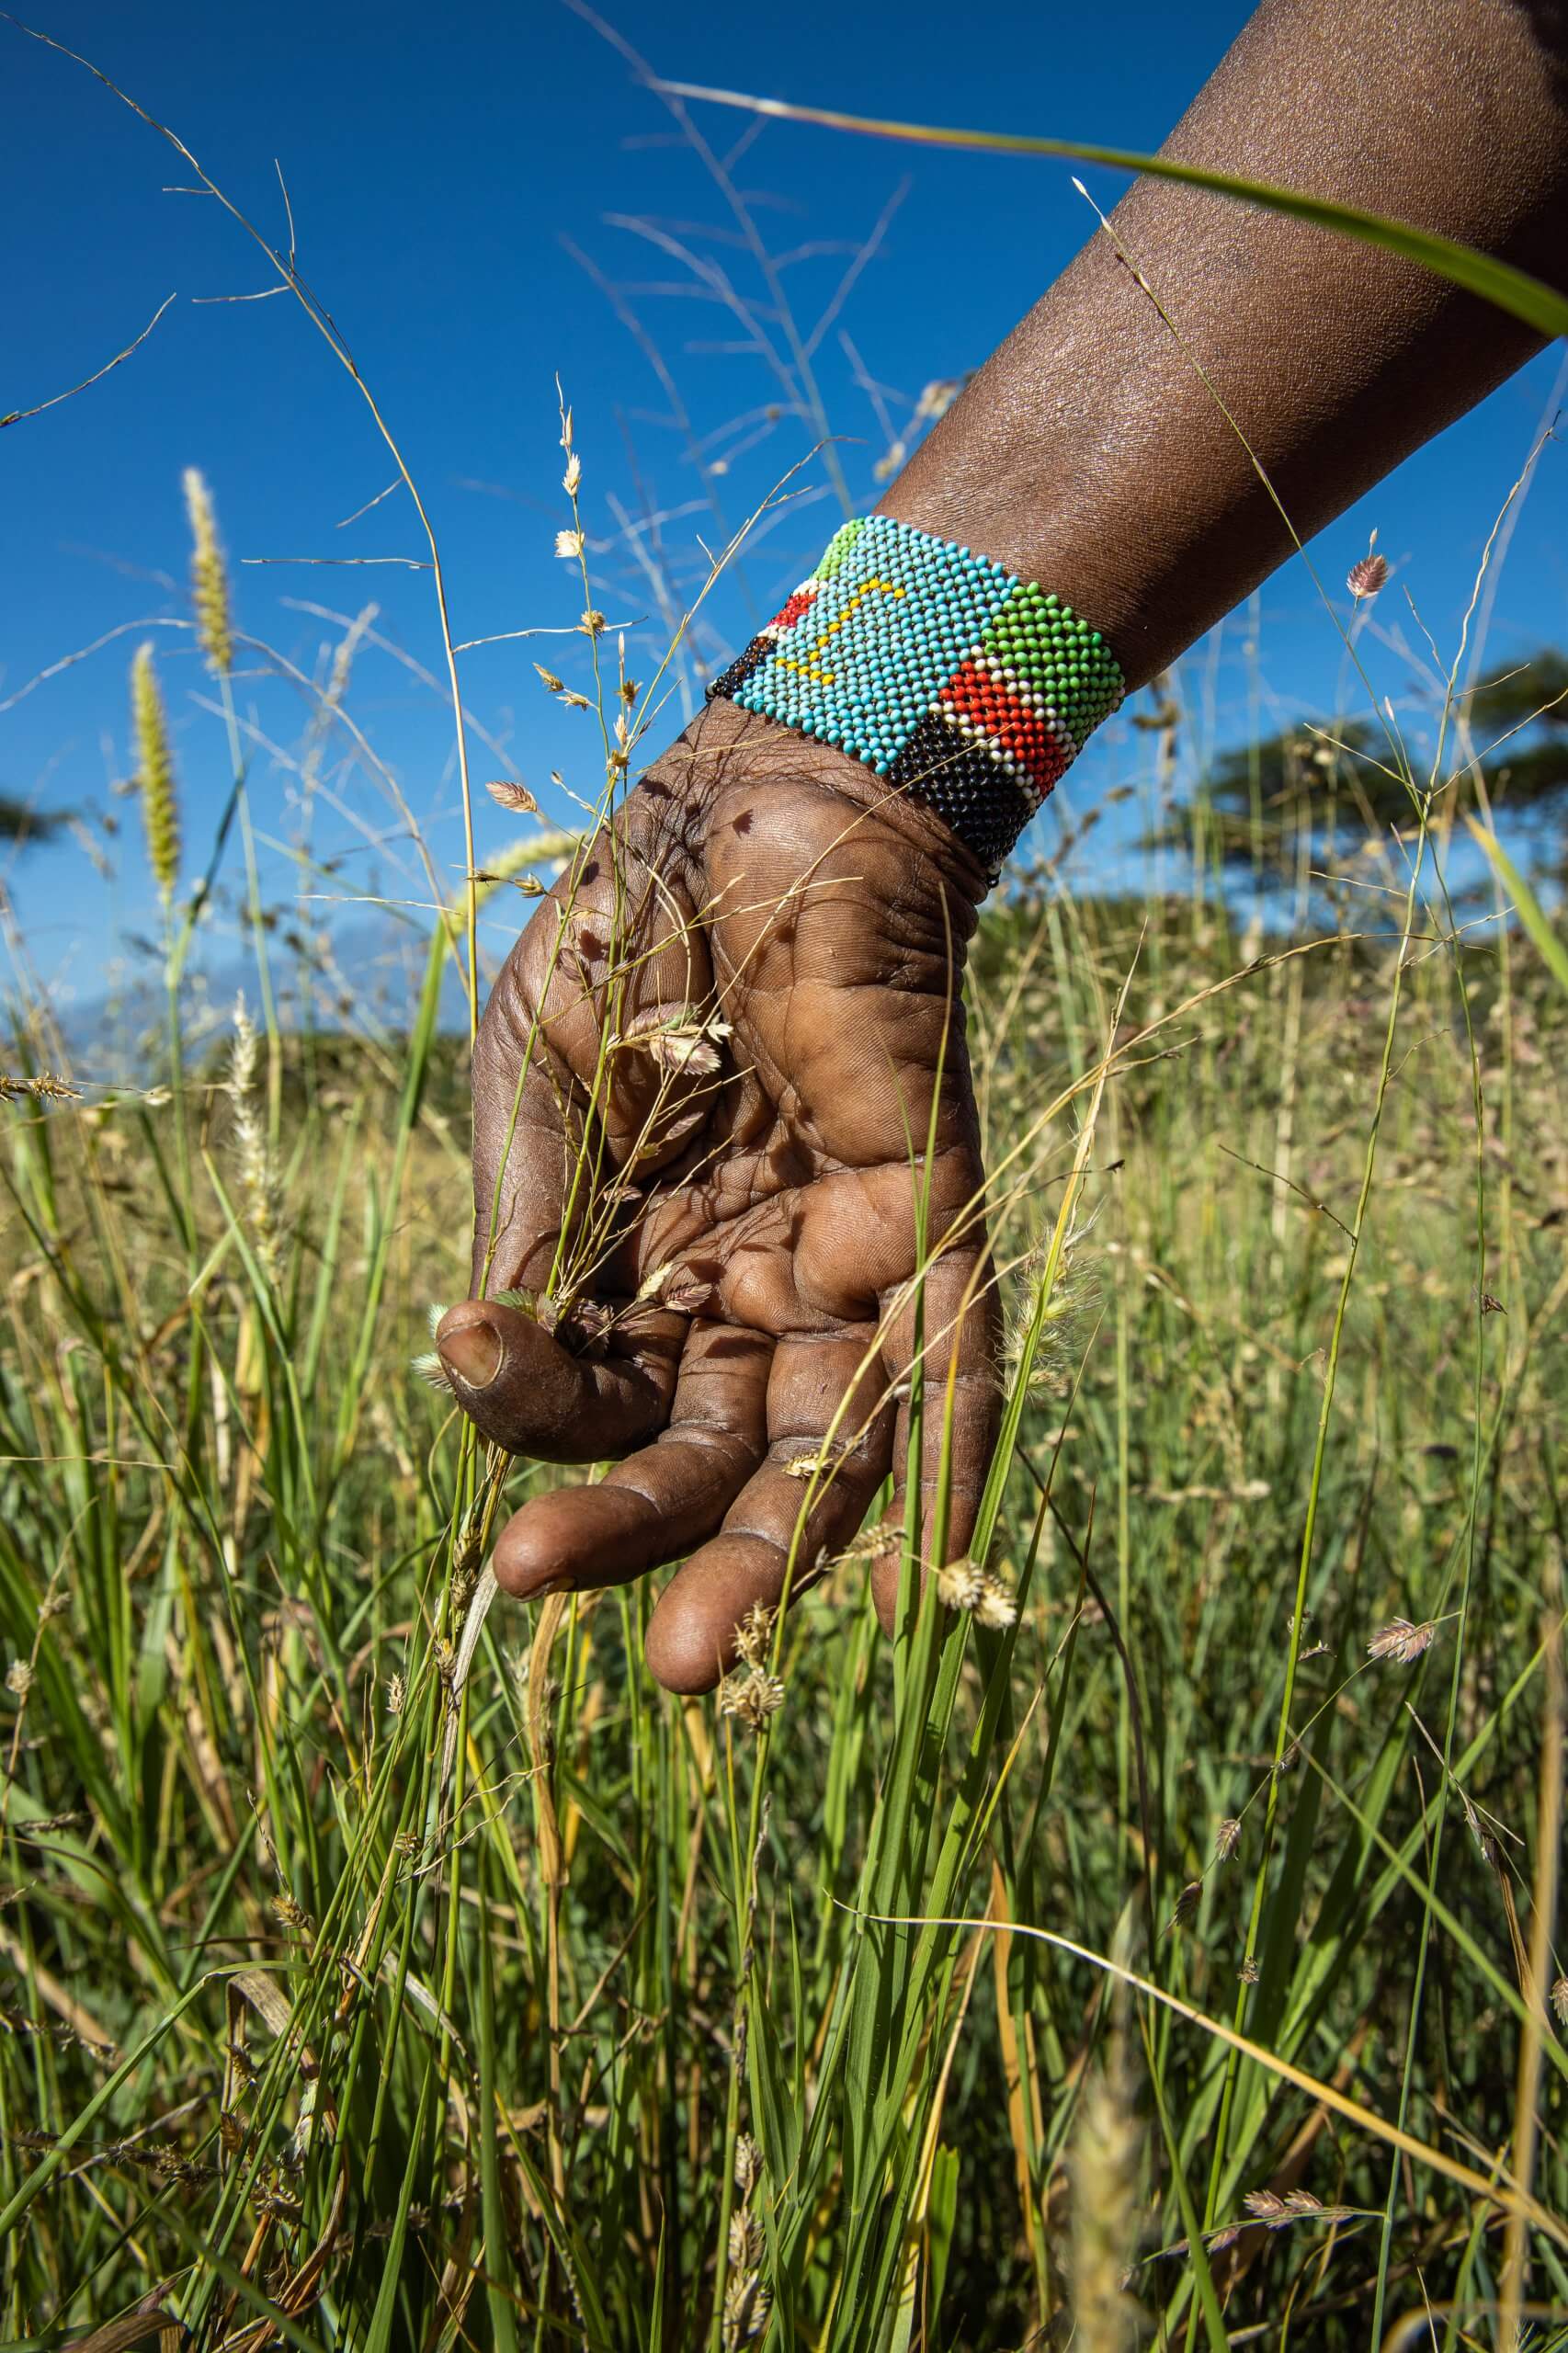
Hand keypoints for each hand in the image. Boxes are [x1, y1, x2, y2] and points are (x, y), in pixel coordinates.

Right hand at [436, 698, 999, 1691]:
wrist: (753, 800)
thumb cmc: (633, 932)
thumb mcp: (535, 1091)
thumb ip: (528, 1230)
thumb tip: (479, 1368)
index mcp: (642, 1271)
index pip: (585, 1396)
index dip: (522, 1404)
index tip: (463, 1344)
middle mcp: (747, 1293)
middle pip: (702, 1458)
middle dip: (631, 1537)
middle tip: (530, 1587)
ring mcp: (844, 1264)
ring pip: (819, 1450)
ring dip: (763, 1558)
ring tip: (687, 1661)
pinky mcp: (934, 1216)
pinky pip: (956, 1364)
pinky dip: (942, 1468)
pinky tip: (915, 1583)